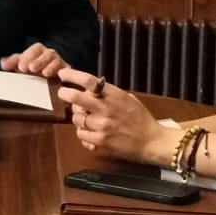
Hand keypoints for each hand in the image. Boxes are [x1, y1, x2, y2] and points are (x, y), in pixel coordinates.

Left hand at [0, 43, 65, 78]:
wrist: (50, 77)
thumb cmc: (34, 69)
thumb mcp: (22, 65)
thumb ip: (13, 62)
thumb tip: (3, 63)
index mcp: (38, 51)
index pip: (35, 49)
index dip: (28, 56)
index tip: (21, 67)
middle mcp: (50, 54)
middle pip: (47, 54)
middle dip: (39, 61)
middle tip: (30, 69)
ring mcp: (60, 62)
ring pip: (57, 61)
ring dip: (50, 67)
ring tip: (45, 73)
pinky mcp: (66, 71)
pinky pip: (67, 70)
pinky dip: (63, 73)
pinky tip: (59, 78)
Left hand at [55, 69, 172, 163]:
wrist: (152, 142)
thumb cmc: (141, 120)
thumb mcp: (128, 99)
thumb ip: (110, 94)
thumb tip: (90, 90)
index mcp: (115, 95)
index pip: (89, 80)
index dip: (73, 75)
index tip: (63, 73)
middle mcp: (106, 108)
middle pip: (76, 97)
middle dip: (65, 94)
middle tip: (63, 93)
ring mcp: (102, 125)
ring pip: (76, 118)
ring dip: (78, 118)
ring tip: (87, 120)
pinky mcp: (100, 141)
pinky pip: (81, 134)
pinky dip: (83, 133)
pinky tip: (91, 133)